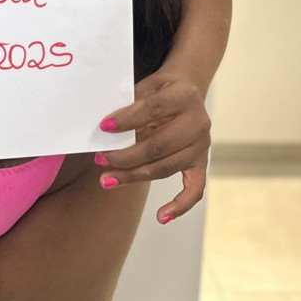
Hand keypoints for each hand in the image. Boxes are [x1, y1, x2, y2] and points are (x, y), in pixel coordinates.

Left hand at [94, 67, 210, 223]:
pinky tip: (161, 216)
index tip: (104, 127)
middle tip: (100, 158)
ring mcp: (201, 146)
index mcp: (183, 96)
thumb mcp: (148, 85)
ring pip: (165, 168)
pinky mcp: (200, 164)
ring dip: (134, 176)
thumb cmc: (162, 89)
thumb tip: (106, 127)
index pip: (152, 109)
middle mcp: (198, 123)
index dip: (127, 119)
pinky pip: (194, 189)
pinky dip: (180, 206)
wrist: (187, 90)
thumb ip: (132, 102)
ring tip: (107, 179)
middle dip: (126, 155)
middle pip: (159, 145)